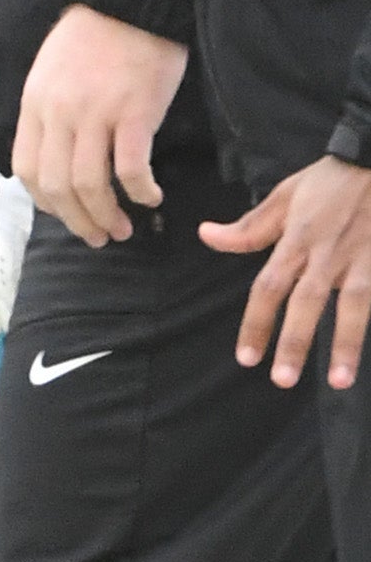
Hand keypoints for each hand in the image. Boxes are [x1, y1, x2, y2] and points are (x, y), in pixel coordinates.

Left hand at [10, 4, 185, 246]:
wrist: (133, 0)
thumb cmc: (96, 37)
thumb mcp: (51, 73)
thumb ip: (48, 113)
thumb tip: (54, 156)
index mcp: (35, 106)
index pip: (28, 171)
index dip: (45, 202)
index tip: (65, 213)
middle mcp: (59, 114)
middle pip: (57, 186)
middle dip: (76, 220)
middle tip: (97, 236)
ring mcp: (96, 114)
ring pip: (90, 184)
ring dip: (105, 215)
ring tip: (122, 229)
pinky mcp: (134, 112)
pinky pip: (130, 167)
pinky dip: (139, 191)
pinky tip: (150, 198)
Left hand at [200, 154, 370, 387]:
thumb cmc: (330, 180)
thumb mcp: (284, 197)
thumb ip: (249, 227)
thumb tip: (206, 236)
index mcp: (296, 240)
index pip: (268, 288)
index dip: (256, 323)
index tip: (246, 358)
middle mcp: (328, 254)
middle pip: (307, 303)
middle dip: (295, 343)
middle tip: (282, 380)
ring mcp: (362, 258)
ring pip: (354, 306)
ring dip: (347, 345)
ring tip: (340, 381)